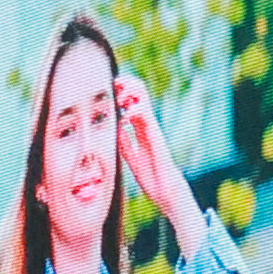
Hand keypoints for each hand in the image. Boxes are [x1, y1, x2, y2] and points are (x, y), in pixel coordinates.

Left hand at [113, 71, 191, 227]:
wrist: (164, 189)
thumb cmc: (150, 175)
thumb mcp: (131, 156)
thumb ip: (124, 142)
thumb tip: (115, 130)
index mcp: (141, 128)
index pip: (133, 100)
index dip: (122, 90)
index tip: (109, 87)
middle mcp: (147, 124)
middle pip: (140, 92)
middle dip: (126, 83)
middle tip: (113, 84)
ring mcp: (151, 128)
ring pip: (143, 98)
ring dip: (128, 93)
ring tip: (117, 99)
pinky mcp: (154, 136)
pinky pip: (144, 116)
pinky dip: (131, 112)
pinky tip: (123, 117)